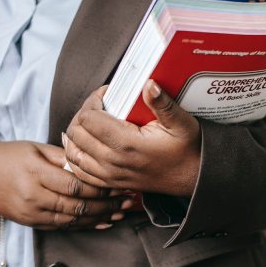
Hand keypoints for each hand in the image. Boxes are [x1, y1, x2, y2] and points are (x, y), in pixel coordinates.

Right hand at [0, 140, 132, 229]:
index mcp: (35, 173)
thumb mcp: (35, 148)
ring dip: (99, 218)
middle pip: (77, 205)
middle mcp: (33, 196)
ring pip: (72, 220)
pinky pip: (62, 227)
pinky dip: (84, 226)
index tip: (119, 183)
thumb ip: (63, 156)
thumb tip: (91, 161)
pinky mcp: (30, 222)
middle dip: (106, 205)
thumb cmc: (9, 156)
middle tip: (127, 201)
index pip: (75, 184)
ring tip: (120, 213)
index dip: (100, 187)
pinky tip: (102, 223)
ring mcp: (31, 212)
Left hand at [63, 80, 201, 196]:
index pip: (88, 118)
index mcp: (127, 144)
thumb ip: (162, 103)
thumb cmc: (187, 149)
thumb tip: (148, 84)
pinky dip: (76, 154)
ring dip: (76, 134)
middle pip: (76, 133)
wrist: (192, 179)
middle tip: (98, 105)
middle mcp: (113, 161)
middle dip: (82, 114)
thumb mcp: (181, 122)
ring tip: (90, 121)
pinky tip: (84, 143)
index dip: (93, 100)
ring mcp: (109, 175)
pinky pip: (79, 170)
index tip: (106, 94)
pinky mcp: (109, 183)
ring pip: (73, 152)